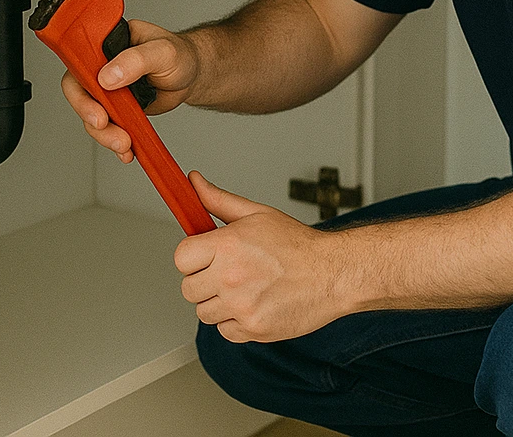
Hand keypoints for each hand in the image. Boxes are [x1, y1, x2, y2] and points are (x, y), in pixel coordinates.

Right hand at [61, 19, 198, 163]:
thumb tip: (108, 77)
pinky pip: (107, 127)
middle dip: (88, 112)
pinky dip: (114, 140)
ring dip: (104, 133)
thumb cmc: (179, 55)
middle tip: (103, 124)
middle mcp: (102, 65)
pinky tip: (126, 150)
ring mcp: (108, 88)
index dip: (79, 83)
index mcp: (106, 43)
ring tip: (124, 143)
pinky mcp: (117, 107)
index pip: (79, 59)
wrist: (192, 75)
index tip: (94, 100)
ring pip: (91, 114)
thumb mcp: (163, 52)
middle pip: (79, 91)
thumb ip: (136, 60)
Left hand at [176, 171, 351, 342]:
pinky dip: (235, 321)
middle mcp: (231, 277)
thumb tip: (194, 182)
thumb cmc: (297, 245)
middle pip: (188, 288)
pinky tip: (254, 303)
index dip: (191, 256)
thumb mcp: (257, 214)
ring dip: (218, 302)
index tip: (204, 256)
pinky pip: (224, 331)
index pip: (181, 258)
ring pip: (204, 312)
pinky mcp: (252, 329)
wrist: (331, 273)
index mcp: (228, 246)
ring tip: (244, 287)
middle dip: (204, 279)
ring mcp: (241, 306)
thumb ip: (218, 200)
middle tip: (227, 271)